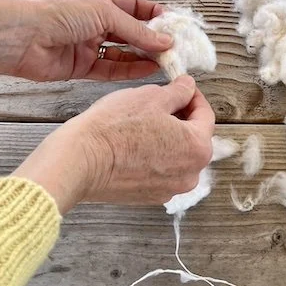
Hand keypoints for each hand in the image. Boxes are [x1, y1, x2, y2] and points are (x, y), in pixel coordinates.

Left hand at [0, 0, 172, 81]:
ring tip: (166, 61)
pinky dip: (129, 71)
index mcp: (100, 3)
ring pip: (123, 53)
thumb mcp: (104, 14)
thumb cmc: (58, 14)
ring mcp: (88, 46)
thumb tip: (164, 40)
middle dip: (152, 40)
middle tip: (175, 48)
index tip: (176, 25)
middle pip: (131, 32)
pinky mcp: (81, 67)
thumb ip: (136, 30)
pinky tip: (147, 71)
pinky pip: (110, 70)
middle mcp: (95, 24)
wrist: (22, 37)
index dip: (155, 16)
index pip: (135, 8)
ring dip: (144, 57)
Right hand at [12, 77, 214, 212]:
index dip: (193, 96)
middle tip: (159, 102)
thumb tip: (188, 87)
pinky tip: (134, 144)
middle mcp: (191, 174)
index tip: (180, 87)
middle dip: (181, 118)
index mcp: (198, 147)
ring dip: (168, 138)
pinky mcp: (149, 197)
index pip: (206, 115)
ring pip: (177, 155)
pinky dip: (154, 156)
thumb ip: (179, 92)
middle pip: (194, 138)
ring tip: (143, 123)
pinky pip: (161, 171)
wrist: (80, 161)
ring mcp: (170, 189)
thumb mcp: (151, 96)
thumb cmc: (115, 127)